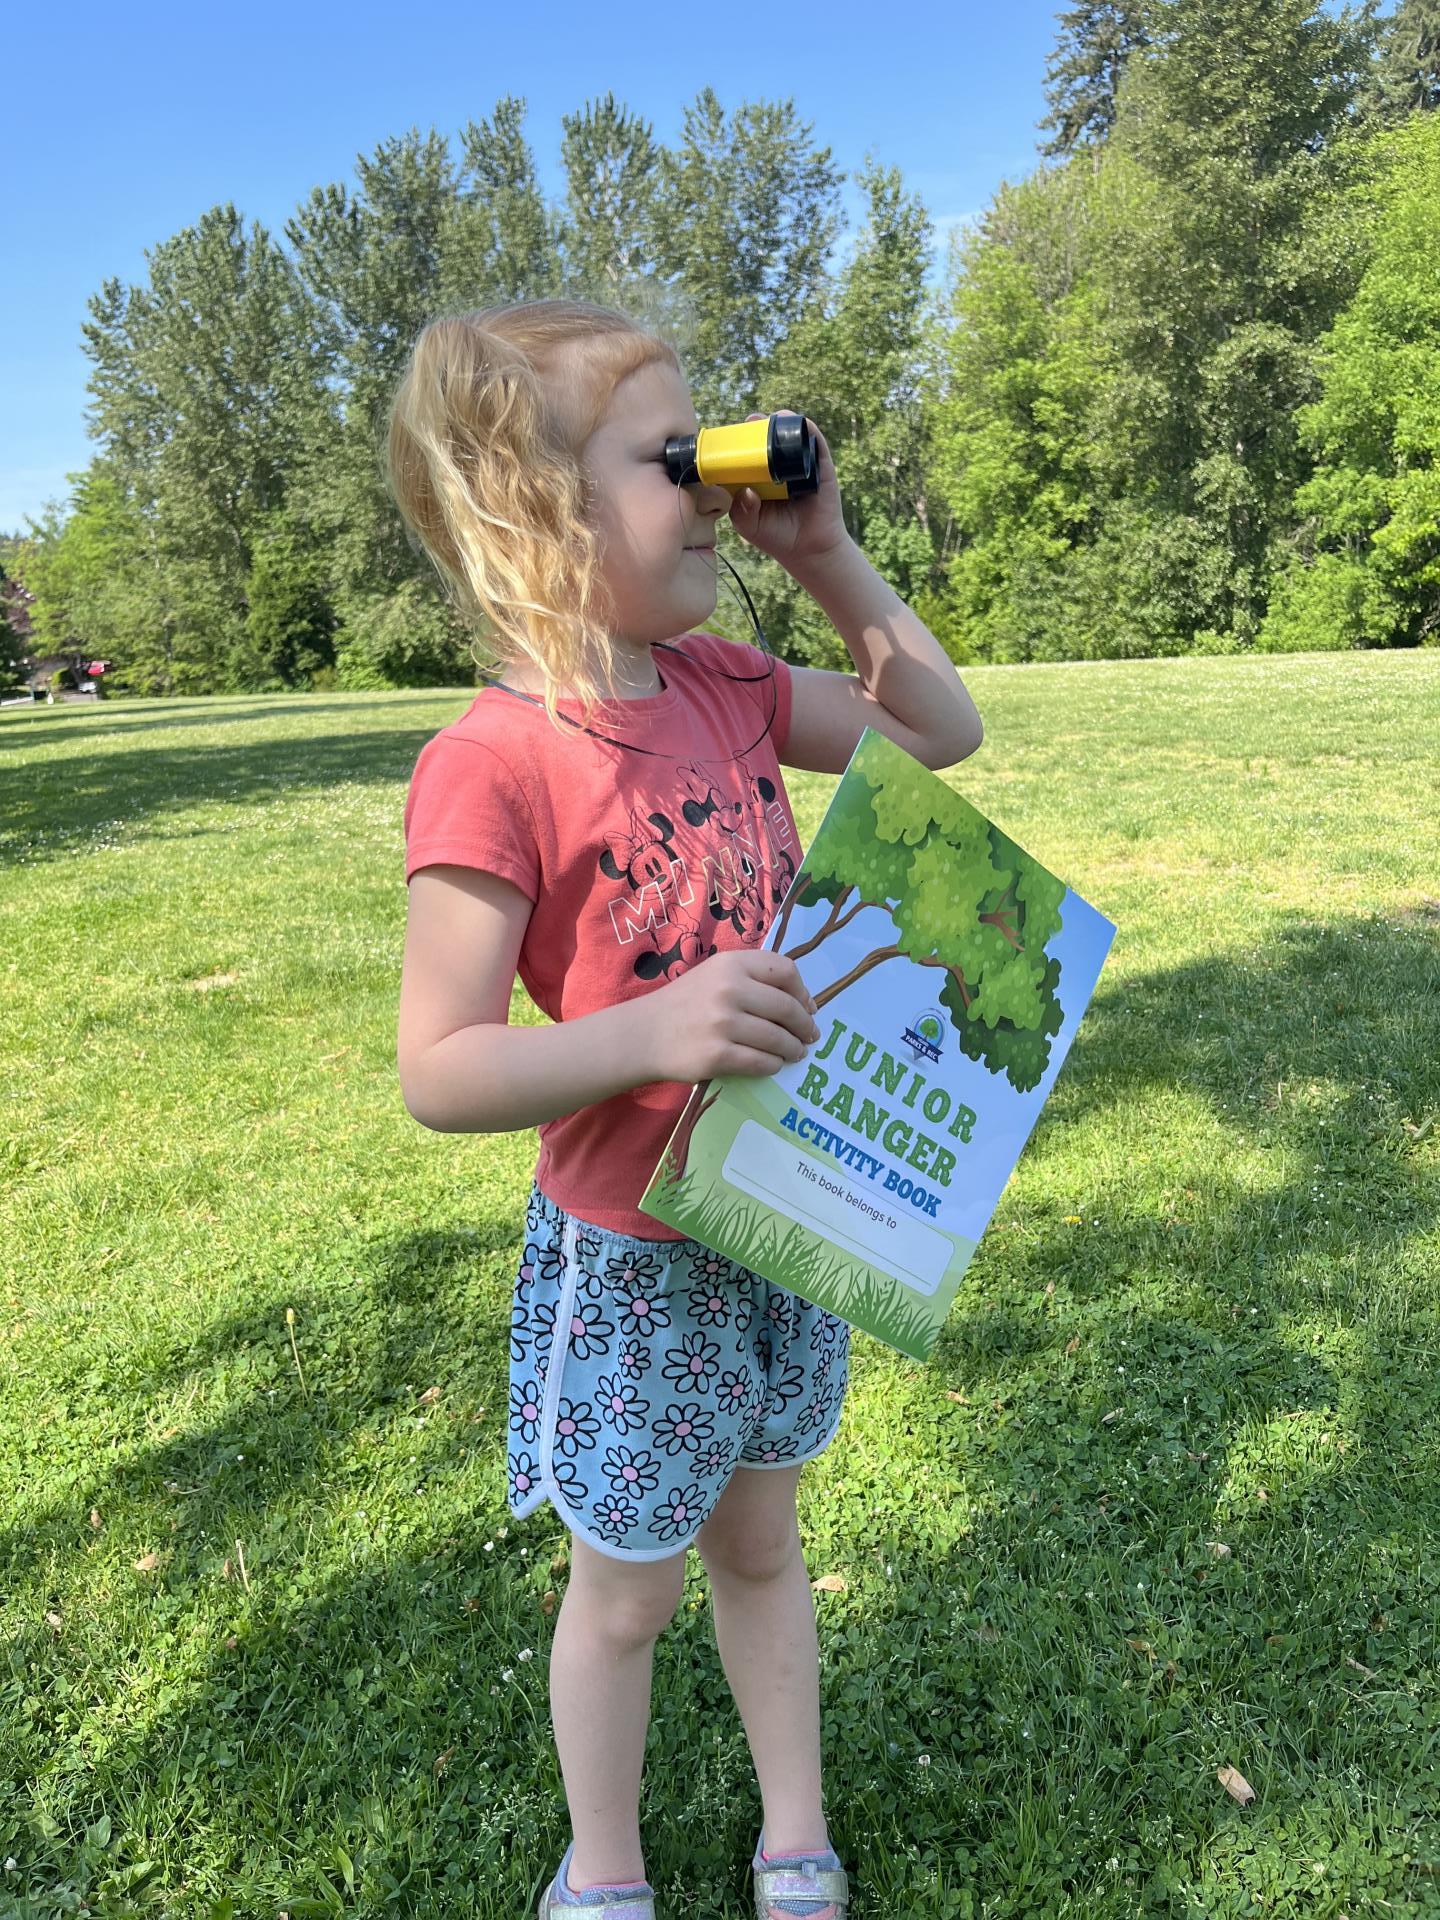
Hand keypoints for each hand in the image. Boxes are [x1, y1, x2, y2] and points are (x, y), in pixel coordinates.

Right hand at [645, 948, 821, 1086]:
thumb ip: (753, 978)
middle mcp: (729, 989)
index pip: (785, 970)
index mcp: (731, 964)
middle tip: (810, 1036)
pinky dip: (774, 1065)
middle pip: (786, 1008)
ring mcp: (722, 1023)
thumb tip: (803, 1002)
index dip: (803, 991)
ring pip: (777, 1038)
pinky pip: (761, 1062)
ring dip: (793, 1048)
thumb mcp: (715, 974)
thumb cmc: (686, 1003)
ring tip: (796, 1052)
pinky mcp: (717, 1055)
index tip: (808, 1006)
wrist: (646, 1033)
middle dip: (805, 1025)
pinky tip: (773, 1064)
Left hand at [725, 412, 852, 574]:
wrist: (809, 549)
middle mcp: (777, 465)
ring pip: (789, 432)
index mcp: (757, 475)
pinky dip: (806, 428)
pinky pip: (814, 440)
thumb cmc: (776, 535)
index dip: (737, 440)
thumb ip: (739, 509)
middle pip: (765, 436)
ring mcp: (799, 462)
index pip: (745, 450)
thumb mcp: (748, 525)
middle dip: (756, 426)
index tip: (728, 437)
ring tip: (768, 423)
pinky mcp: (820, 464)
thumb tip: (746, 490)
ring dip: (779, 421)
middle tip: (749, 424)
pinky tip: (797, 425)